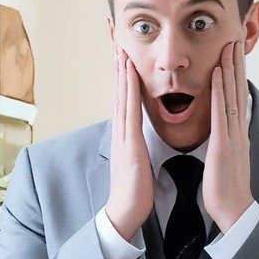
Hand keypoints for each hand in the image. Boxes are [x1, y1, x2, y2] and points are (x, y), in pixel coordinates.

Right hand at [106, 49, 153, 241]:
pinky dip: (129, 90)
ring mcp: (123, 138)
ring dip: (122, 73)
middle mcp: (121, 134)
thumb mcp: (137, 165)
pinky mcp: (129, 144)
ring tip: (122, 51)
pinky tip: (130, 74)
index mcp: (126, 139)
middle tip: (118, 45)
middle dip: (120, 70)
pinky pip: (130, 111)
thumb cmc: (134, 194)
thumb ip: (137, 150)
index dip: (124, 82)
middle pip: (120, 96)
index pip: (125, 105)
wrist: (125, 213)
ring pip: (122, 98)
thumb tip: (139, 143)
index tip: (125, 62)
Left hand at [204, 39, 254, 232]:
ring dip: (230, 68)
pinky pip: (221, 112)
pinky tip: (218, 73)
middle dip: (237, 63)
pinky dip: (220, 90)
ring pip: (232, 94)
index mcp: (237, 135)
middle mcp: (238, 130)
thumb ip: (225, 146)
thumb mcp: (225, 162)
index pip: (236, 99)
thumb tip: (223, 138)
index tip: (233, 56)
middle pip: (238, 90)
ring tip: (228, 45)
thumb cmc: (226, 191)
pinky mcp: (224, 144)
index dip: (236, 76)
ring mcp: (233, 135)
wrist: (234, 211)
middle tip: (234, 38)